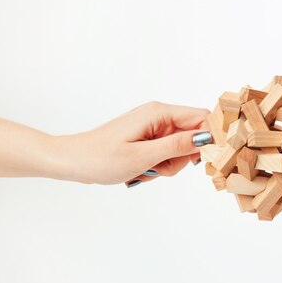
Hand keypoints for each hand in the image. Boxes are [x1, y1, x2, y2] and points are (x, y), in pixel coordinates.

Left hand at [0, 101, 210, 185]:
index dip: (209, 137)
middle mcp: (159, 115)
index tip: (202, 160)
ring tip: (147, 169)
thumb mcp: (142, 156)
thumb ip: (177, 146)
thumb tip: (206, 137)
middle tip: (161, 167)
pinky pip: (168, 151)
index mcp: (159, 113)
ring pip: (181, 147)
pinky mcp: (149, 137)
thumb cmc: (100, 158)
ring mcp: (154, 126)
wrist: (71, 161)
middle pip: (193, 135)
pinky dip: (160, 164)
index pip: (202, 118)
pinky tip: (144, 169)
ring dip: (170, 163)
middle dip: (184, 156)